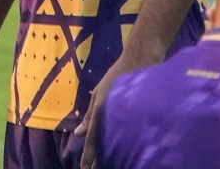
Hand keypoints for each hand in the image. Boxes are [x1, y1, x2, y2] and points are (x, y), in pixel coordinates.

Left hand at [75, 42, 163, 168]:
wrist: (141, 60)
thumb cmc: (117, 75)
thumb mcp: (98, 92)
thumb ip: (89, 115)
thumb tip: (78, 134)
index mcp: (101, 111)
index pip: (93, 141)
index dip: (88, 158)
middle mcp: (113, 118)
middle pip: (104, 147)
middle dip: (99, 161)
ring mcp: (127, 118)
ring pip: (117, 144)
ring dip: (111, 155)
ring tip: (108, 165)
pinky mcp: (138, 118)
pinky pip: (128, 136)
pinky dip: (124, 146)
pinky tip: (123, 153)